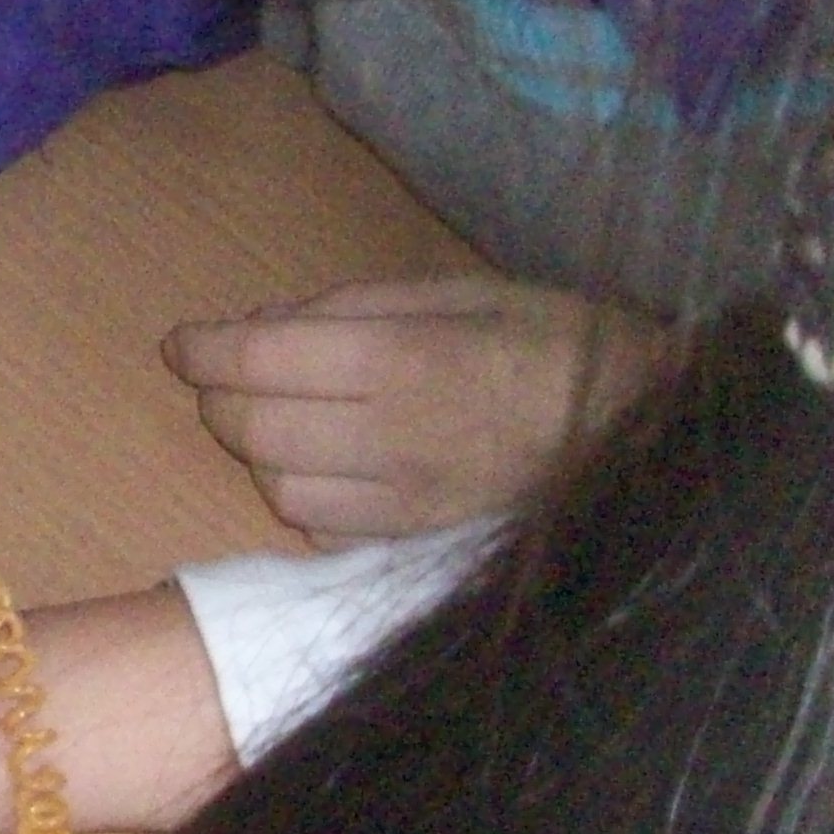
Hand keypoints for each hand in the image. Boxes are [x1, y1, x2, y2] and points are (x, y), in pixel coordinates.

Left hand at [165, 275, 679, 535]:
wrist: (652, 434)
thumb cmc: (558, 343)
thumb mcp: (462, 291)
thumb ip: (354, 306)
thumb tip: (262, 322)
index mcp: (402, 360)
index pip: (259, 359)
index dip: (204, 349)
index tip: (180, 342)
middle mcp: (391, 438)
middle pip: (252, 429)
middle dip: (219, 398)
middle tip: (221, 375)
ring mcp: (404, 502)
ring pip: (276, 487)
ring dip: (256, 451)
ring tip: (277, 418)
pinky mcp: (418, 542)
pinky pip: (322, 529)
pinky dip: (299, 497)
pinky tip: (321, 467)